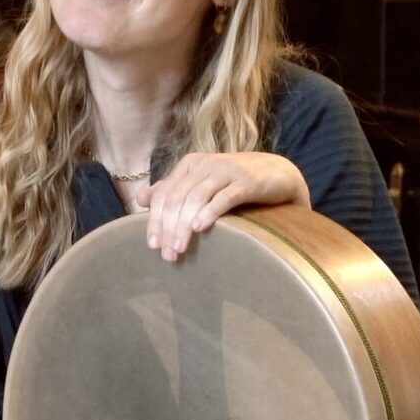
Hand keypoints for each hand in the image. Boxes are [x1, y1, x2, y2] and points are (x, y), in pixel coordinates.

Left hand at [136, 152, 308, 261]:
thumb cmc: (235, 181)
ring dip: (184, 226)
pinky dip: (209, 212)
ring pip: (195, 199)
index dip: (155, 220)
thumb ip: (172, 188)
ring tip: (179, 249)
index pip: (164, 194)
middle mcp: (204, 165)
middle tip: (166, 254)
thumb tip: (140, 200)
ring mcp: (226, 171)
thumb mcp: (201, 181)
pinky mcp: (246, 182)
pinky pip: (223, 198)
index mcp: (189, 164)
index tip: (152, 246)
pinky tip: (199, 228)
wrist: (278, 172)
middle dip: (168, 228)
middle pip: (177, 198)